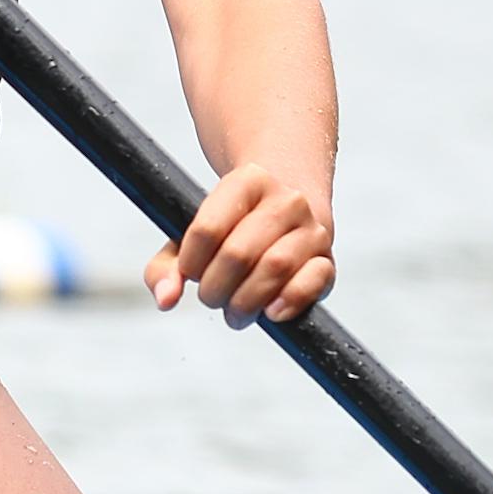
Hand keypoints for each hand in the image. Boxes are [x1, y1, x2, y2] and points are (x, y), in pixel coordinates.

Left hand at [148, 160, 330, 326]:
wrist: (288, 204)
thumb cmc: (234, 225)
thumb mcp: (195, 234)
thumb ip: (168, 266)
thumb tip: (165, 299)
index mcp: (247, 180)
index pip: (208, 229)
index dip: (190, 263)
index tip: (189, 272)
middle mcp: (286, 199)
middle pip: (238, 253)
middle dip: (215, 289)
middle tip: (211, 299)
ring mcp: (311, 228)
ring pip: (274, 268)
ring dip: (246, 302)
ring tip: (234, 312)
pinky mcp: (327, 258)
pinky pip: (314, 281)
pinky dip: (290, 301)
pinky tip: (271, 312)